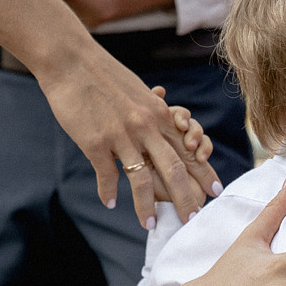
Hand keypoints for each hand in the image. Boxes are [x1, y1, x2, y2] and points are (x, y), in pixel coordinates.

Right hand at [36, 44, 220, 224]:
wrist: (71, 60)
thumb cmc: (103, 75)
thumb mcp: (137, 93)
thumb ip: (151, 114)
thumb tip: (159, 130)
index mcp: (159, 115)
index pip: (188, 149)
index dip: (203, 172)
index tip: (215, 191)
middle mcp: (146, 127)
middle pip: (174, 169)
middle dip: (186, 198)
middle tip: (192, 220)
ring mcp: (121, 135)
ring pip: (141, 179)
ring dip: (146, 206)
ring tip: (149, 224)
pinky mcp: (95, 142)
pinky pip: (107, 174)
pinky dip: (108, 192)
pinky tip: (110, 203)